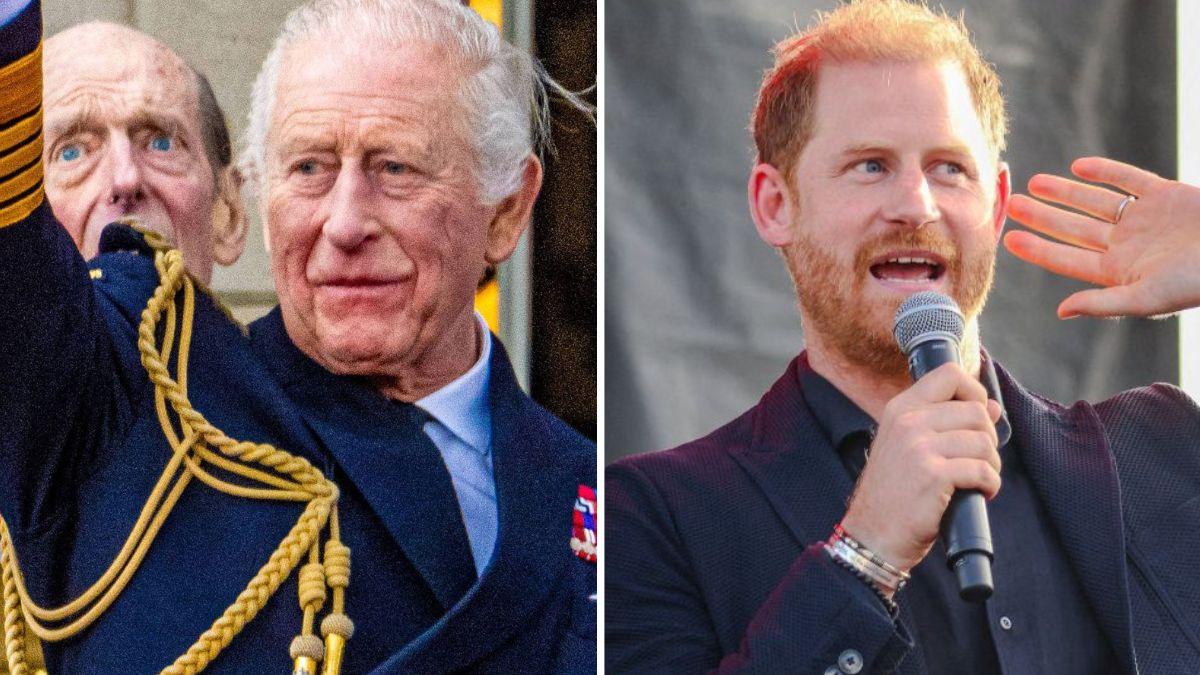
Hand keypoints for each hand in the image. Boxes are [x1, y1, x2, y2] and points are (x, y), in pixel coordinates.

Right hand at [840, 363, 1001, 581]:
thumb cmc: (893, 494)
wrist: (872, 534)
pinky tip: (979, 493)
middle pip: (976, 411)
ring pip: (984, 442)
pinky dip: (989, 485)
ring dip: (991, 465)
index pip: (949, 374)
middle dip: (989, 439)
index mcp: (900, 409)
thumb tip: (992, 407)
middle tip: (978, 460)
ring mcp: (919, 447)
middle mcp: (908, 422)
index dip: (975, 391)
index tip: (977, 416)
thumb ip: (946, 422)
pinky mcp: (933, 475)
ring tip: (977, 480)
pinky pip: (982, 470)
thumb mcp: (909, 447)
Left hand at [1005, 156, 1199, 318]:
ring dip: (1067, 192)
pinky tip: (1080, 166)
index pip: (1068, 259)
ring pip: (1096, 203)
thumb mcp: (1148, 298)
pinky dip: (1106, 172)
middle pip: (1075, 229)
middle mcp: (1128, 245)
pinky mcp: (1167, 195)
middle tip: (1014, 204)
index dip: (1039, 249)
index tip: (1009, 238)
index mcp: (1119, 272)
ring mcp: (1146, 219)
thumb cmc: (1196, 284)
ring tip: (1036, 182)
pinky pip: (1130, 180)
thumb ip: (1103, 303)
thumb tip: (1061, 310)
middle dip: (1044, 217)